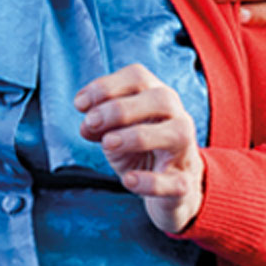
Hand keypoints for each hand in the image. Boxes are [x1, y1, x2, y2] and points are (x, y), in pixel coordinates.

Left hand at [75, 63, 203, 233]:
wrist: (170, 187)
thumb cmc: (141, 149)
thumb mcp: (115, 132)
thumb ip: (100, 125)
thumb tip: (87, 125)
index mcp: (157, 97)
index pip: (138, 77)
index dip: (107, 86)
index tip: (80, 104)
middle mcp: (177, 117)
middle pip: (160, 98)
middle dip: (120, 108)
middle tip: (91, 122)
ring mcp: (185, 149)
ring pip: (175, 132)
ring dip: (138, 136)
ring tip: (108, 143)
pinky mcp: (184, 183)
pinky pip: (175, 181)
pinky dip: (150, 181)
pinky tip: (129, 180)